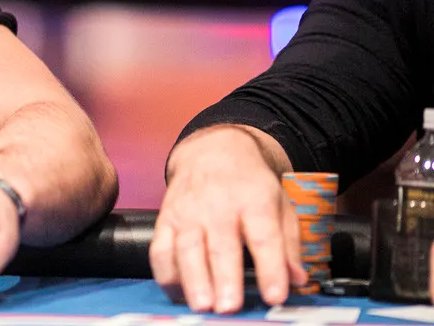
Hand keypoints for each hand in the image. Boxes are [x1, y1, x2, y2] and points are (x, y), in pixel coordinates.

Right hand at [151, 127, 305, 312]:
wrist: (212, 151)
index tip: (275, 296)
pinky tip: (177, 292)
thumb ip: (289, 244)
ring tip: (201, 305)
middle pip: (221, 245)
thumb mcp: (280, 204)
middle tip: (228, 307)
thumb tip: (297, 279)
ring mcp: (187, 211)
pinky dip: (165, 273)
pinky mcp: (166, 218)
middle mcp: (218, 204)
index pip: (264, 237)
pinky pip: (161, 248)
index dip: (270, 269)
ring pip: (187, 247)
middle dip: (224, 278)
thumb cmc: (249, 184)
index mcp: (254, 199)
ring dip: (193, 279)